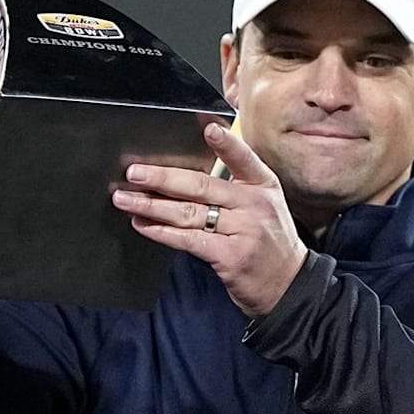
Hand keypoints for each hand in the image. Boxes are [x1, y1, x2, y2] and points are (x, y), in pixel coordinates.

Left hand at [112, 123, 308, 317]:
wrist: (287, 285)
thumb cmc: (267, 242)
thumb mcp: (262, 205)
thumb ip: (232, 187)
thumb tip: (178, 177)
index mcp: (263, 185)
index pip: (243, 158)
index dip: (225, 143)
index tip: (207, 128)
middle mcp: (254, 205)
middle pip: (201, 186)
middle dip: (162, 179)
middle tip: (133, 173)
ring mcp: (243, 231)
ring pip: (189, 213)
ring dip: (151, 205)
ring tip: (126, 199)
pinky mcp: (230, 256)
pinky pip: (189, 240)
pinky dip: (162, 232)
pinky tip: (143, 225)